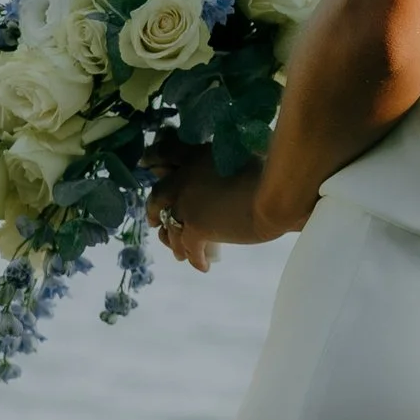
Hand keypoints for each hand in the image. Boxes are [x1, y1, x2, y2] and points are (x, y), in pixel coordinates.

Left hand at [150, 152, 273, 271]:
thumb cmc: (270, 172)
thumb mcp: (243, 155)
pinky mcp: (196, 229)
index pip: (167, 152)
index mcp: (196, 156)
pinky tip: (203, 267)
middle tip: (154, 221)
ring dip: (172, 240)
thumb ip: (226, 164)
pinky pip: (189, 248)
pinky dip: (195, 258)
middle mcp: (185, 179)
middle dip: (154, 210)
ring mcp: (187, 205)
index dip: (154, 158)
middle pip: (159, 195)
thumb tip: (227, 174)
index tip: (145, 163)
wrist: (275, 197)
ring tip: (176, 251)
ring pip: (171, 227)